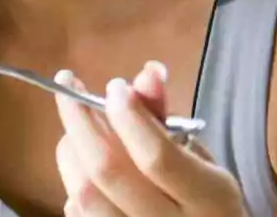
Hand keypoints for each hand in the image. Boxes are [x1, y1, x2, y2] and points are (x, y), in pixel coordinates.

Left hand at [53, 62, 245, 215]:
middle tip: (68, 82)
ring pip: (84, 192)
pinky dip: (72, 176)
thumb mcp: (198, 158)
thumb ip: (165, 117)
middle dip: (80, 119)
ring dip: (70, 147)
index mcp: (208, 200)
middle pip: (108, 172)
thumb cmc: (202, 198)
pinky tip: (80, 158)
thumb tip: (147, 72)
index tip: (115, 85)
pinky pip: (76, 209)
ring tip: (75, 122)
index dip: (129, 117)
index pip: (157, 157)